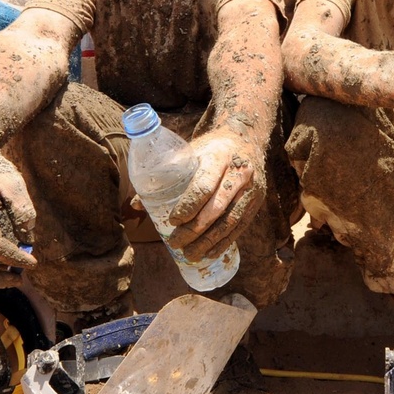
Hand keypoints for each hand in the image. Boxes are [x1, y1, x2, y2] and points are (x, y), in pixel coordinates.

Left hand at [165, 129, 264, 261]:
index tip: (173, 221)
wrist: (246, 138)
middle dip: (195, 229)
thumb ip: (166, 174)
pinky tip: (210, 252)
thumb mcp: (191, 151)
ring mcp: (251, 187)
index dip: (188, 206)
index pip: (204, 185)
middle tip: (175, 243)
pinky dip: (225, 242)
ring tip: (190, 254)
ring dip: (209, 241)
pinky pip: (240, 226)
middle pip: (216, 207)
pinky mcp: (257, 200)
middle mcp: (240, 172)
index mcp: (219, 155)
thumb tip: (136, 203)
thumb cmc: (210, 148)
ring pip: (230, 220)